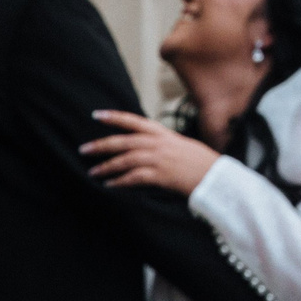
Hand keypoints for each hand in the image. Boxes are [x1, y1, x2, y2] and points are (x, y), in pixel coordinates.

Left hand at [82, 109, 219, 195]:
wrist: (216, 177)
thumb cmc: (200, 162)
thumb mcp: (181, 145)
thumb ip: (162, 143)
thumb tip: (145, 144)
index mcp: (163, 133)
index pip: (134, 121)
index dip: (114, 117)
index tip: (96, 115)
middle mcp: (158, 143)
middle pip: (123, 141)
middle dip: (101, 145)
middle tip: (84, 149)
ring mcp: (159, 159)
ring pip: (125, 159)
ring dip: (106, 166)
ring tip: (93, 172)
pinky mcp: (160, 176)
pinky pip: (133, 178)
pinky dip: (119, 182)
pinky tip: (109, 185)